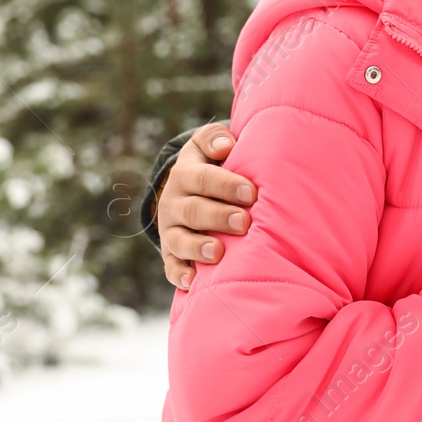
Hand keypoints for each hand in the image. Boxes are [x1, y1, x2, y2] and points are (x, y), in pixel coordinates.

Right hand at [159, 123, 255, 290]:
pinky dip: (180, 275)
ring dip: (198, 247)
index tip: (251, 193)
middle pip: (194, 210)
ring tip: (218, 253)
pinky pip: (171, 267)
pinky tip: (193, 283)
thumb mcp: (207, 146)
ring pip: (180, 241)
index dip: (226, 185)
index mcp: (184, 173)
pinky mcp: (171, 254)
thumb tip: (225, 146)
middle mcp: (173, 202)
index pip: (203, 178)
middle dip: (218, 216)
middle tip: (244, 222)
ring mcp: (170, 230)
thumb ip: (215, 138)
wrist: (187, 191)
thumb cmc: (212, 166)